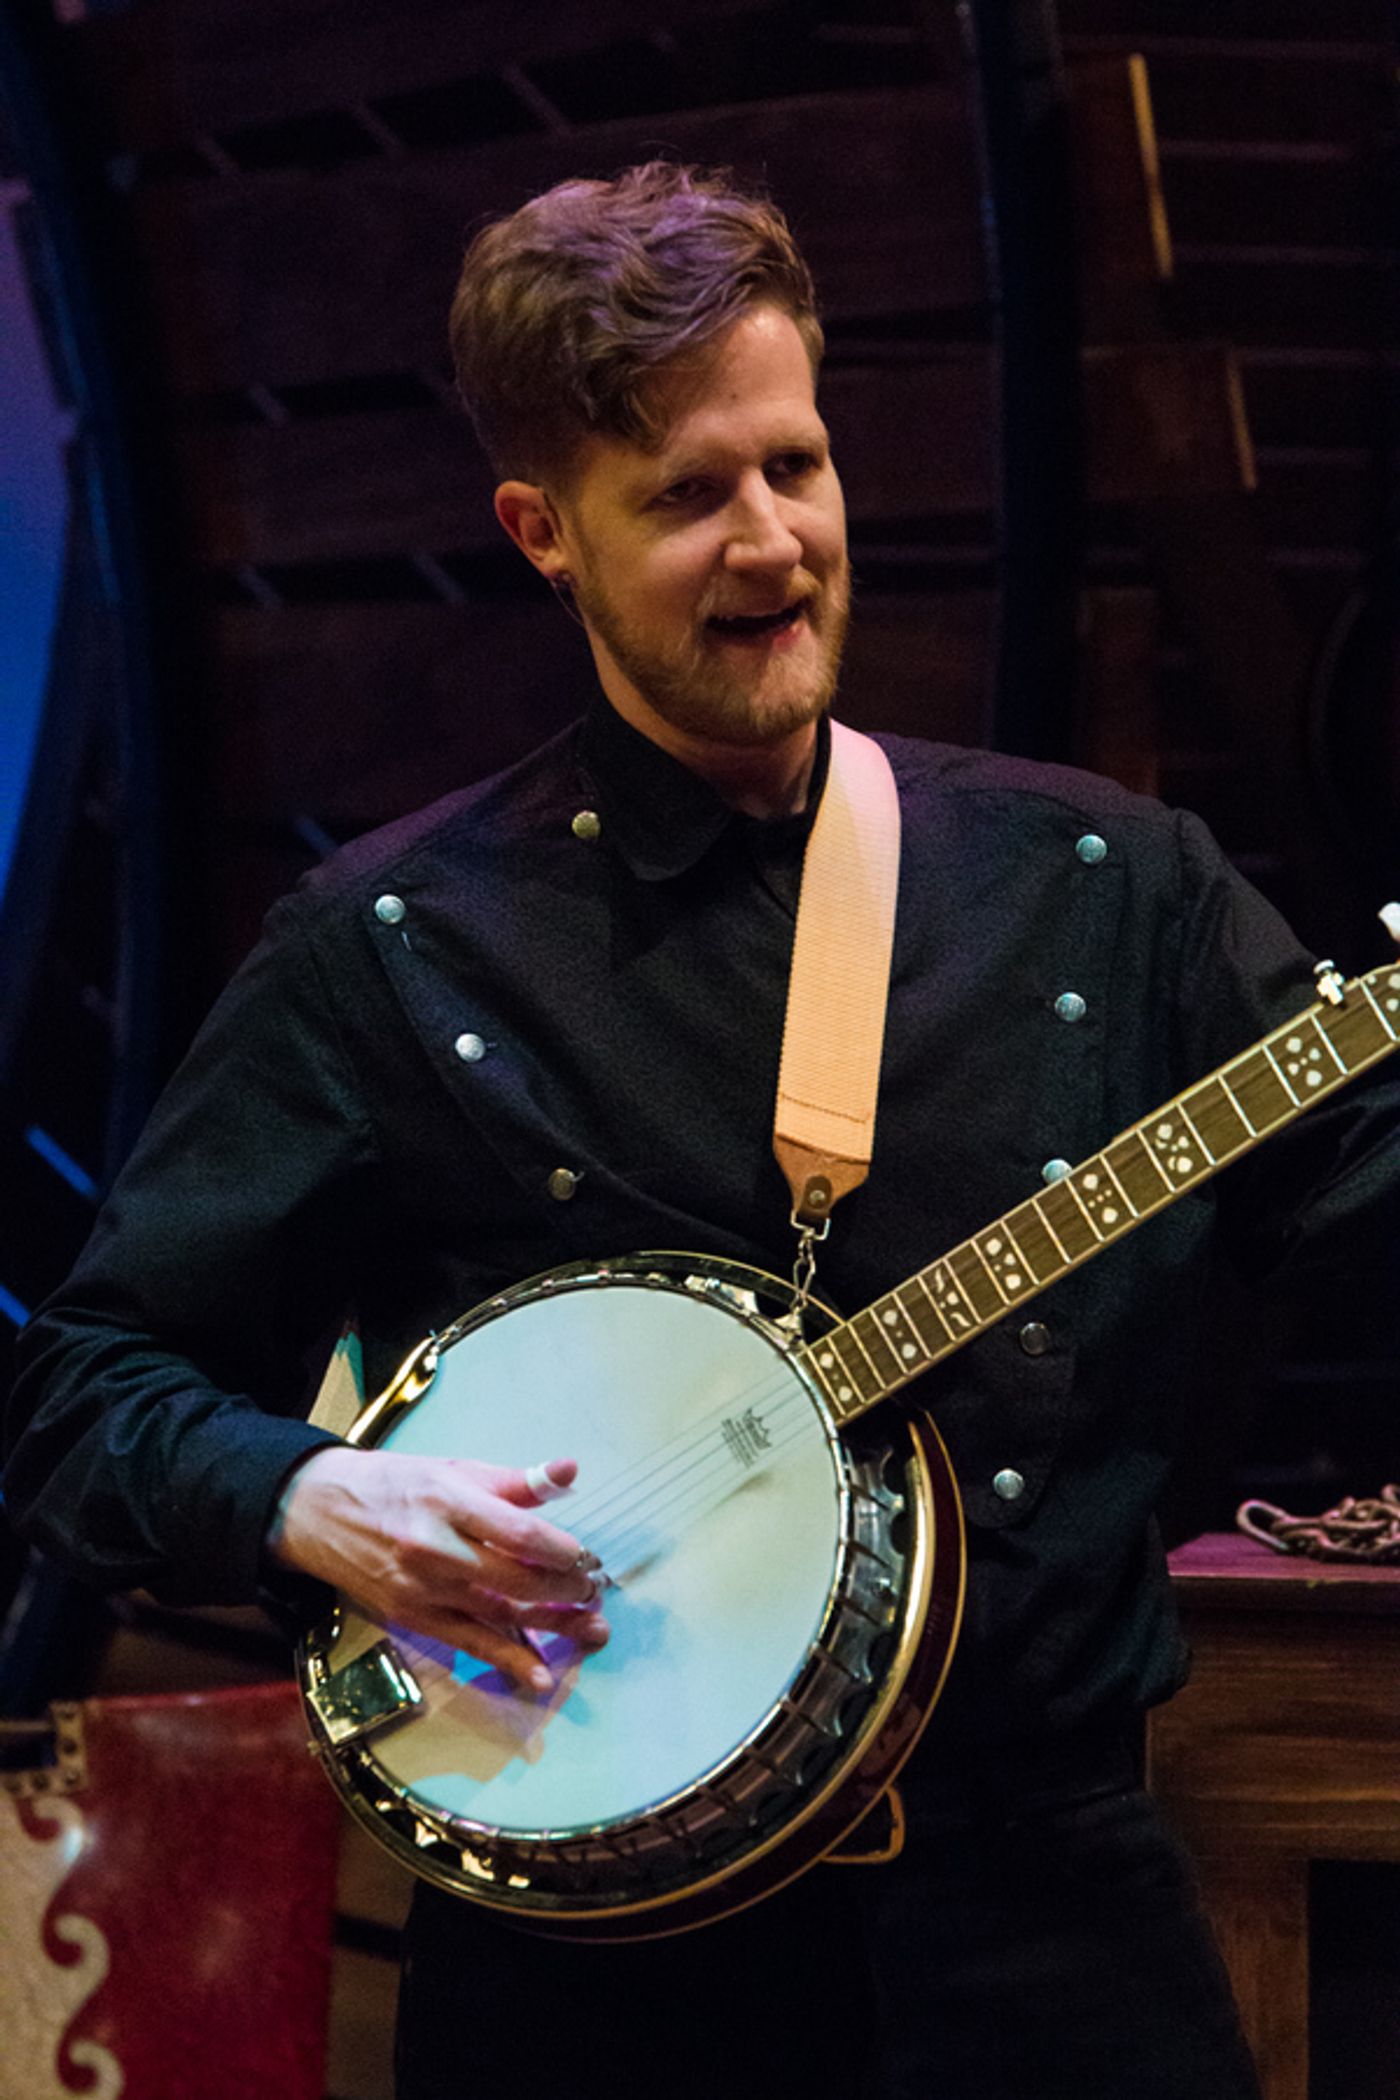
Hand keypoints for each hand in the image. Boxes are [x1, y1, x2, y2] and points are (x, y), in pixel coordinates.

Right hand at [268, 1446, 608, 1690]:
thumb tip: (570, 1472)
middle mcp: (436, 1548)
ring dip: (552, 1625)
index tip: (589, 1557)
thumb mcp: (453, 1469)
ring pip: (500, 1614)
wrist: (320, 1512)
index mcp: (449, 1500)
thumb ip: (514, 1481)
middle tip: (596, 1591)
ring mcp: (423, 1588)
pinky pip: (469, 1643)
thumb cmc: (398, 1485)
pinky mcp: (413, 1618)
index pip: (519, 1532)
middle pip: (515, 1578)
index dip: (562, 1550)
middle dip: (565, 1590)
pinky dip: (507, 1661)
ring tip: (593, 1628)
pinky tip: (540, 1676)